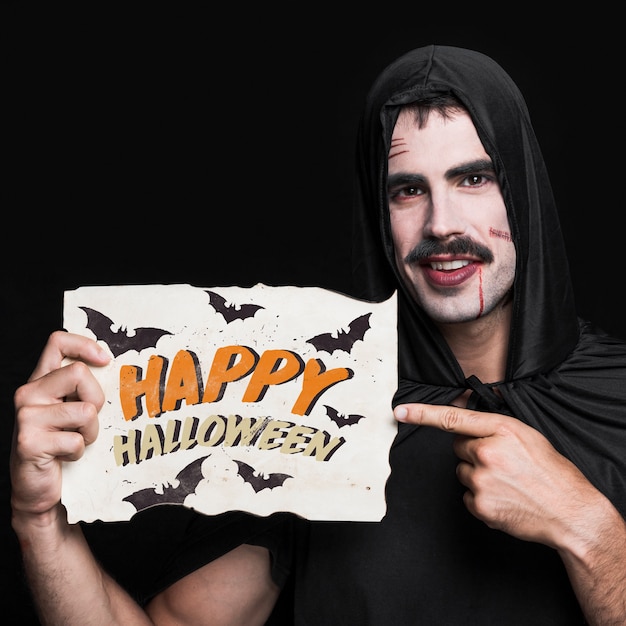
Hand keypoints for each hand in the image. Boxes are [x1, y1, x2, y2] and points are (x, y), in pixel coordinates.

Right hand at [10, 331, 110, 520]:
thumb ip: (83, 388)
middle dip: (96, 399)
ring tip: (74, 441)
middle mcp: (28, 393)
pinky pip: (77, 440)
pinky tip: (63, 457)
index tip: (105, 360)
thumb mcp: (72, 410)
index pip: (58, 341)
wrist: (39, 489)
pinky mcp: (29, 441)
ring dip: (90, 432)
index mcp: (41, 381)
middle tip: (86, 421)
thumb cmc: (62, 446)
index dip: (85, 345)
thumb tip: (112, 365)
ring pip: (85, 410)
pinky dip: (79, 452)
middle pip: (80, 373)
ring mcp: (26, 417)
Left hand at [394, 403, 604, 549]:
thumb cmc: (551, 472)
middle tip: (502, 463)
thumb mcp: (527, 435)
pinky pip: (467, 495)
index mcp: (501, 430)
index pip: (454, 418)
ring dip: (477, 475)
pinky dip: (481, 497)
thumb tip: (464, 419)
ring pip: (461, 472)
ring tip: (506, 482)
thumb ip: (493, 426)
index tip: (400, 411)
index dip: (422, 413)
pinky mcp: (480, 505)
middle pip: (458, 447)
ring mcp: (482, 481)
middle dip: (473, 452)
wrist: (571, 512)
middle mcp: (488, 453)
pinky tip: (504, 498)